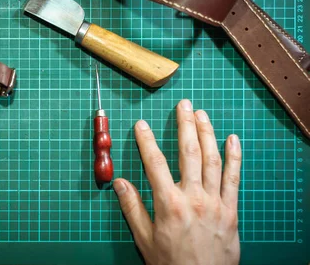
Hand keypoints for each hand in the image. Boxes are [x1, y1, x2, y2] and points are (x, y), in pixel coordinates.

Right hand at [114, 99, 240, 264]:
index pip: (155, 163)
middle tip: (183, 105)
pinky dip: (234, 157)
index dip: (146, 141)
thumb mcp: (144, 239)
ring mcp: (215, 202)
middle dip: (185, 125)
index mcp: (169, 204)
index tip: (141, 124)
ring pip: (212, 160)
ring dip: (207, 133)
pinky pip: (234, 178)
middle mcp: (193, 198)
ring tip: (202, 113)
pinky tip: (232, 139)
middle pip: (189, 153)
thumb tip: (118, 182)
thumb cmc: (171, 264)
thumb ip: (132, 208)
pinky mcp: (231, 210)